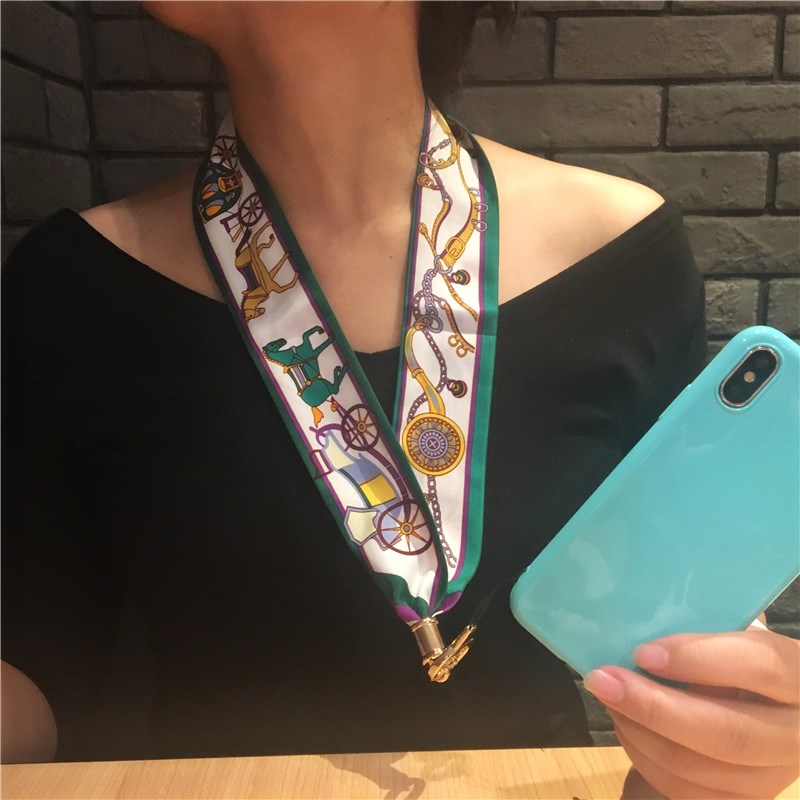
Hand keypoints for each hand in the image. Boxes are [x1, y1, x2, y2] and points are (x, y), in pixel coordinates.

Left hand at [584, 630, 799, 798]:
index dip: (698, 659)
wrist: (756, 706)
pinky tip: (626, 725)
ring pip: (699, 768)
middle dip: (653, 707)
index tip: (643, 652)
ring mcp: (773, 777)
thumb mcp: (730, 633)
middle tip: (603, 679)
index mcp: (797, 675)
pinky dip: (644, 758)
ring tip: (608, 698)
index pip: (759, 666)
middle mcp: (796, 734)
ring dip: (640, 732)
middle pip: (726, 733)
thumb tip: (636, 626)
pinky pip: (686, 791)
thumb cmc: (732, 655)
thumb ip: (700, 630)